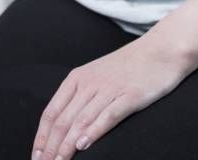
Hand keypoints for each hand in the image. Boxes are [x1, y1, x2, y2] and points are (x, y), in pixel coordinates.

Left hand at [31, 36, 192, 158]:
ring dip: (66, 145)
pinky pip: (107, 116)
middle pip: (62, 120)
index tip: (36, 155)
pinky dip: (93, 132)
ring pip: (80, 121)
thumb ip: (81, 96)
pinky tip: (82, 145)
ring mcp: (109, 89)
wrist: (162, 49)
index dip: (42, 136)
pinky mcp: (130, 96)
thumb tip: (65, 125)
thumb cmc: (129, 67)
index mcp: (77, 79)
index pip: (51, 112)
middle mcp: (89, 83)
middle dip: (51, 146)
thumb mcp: (98, 76)